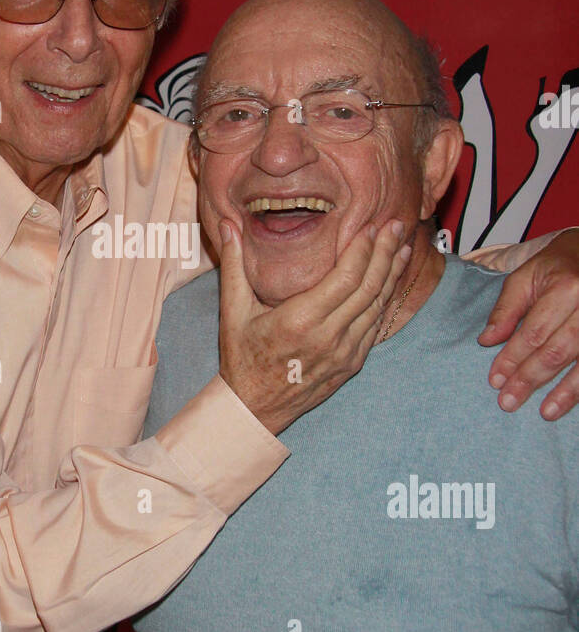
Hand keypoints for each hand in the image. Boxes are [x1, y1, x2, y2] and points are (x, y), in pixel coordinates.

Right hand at [219, 219, 409, 434]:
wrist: (255, 408)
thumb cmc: (242, 357)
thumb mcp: (233, 311)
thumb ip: (233, 265)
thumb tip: (226, 223)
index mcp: (299, 321)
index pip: (345, 278)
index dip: (363, 250)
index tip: (372, 227)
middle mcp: (327, 337)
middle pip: (368, 288)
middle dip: (386, 253)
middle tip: (397, 225)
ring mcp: (344, 353)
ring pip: (377, 306)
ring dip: (392, 274)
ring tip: (404, 247)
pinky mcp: (352, 364)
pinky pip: (375, 326)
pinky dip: (386, 300)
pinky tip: (392, 281)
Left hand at [478, 228, 578, 419]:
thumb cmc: (558, 266)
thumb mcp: (526, 277)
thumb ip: (506, 309)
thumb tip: (487, 341)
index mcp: (566, 287)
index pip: (534, 332)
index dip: (512, 358)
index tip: (495, 380)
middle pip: (558, 350)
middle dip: (531, 378)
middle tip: (508, 401)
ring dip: (565, 392)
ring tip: (546, 413)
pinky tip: (571, 401)